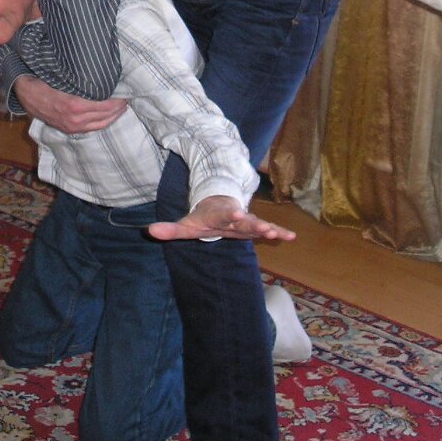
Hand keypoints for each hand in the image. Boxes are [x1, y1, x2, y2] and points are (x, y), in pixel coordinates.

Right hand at [13, 75, 126, 133]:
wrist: (24, 92)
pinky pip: (92, 128)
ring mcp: (72, 126)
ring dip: (114, 116)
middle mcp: (75, 119)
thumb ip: (80, 77)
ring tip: (122, 106)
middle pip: (106, 115)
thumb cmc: (43, 79)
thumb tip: (101, 69)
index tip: (126, 90)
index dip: (118, 99)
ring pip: (101, 124)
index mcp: (74, 105)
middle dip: (119, 106)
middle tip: (128, 96)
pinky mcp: (69, 128)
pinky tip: (109, 115)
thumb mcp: (61, 76)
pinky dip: (103, 121)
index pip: (105, 105)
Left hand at [148, 196, 296, 241]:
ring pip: (258, 224)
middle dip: (253, 223)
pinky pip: (269, 229)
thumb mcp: (185, 224)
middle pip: (245, 221)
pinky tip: (292, 237)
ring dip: (267, 229)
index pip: (224, 215)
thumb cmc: (202, 218)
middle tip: (263, 226)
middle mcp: (235, 217)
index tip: (238, 212)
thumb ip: (170, 229)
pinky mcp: (254, 227)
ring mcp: (246, 221)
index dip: (231, 214)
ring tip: (276, 233)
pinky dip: (280, 231)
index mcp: (219, 215)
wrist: (218, 204)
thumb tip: (149, 231)